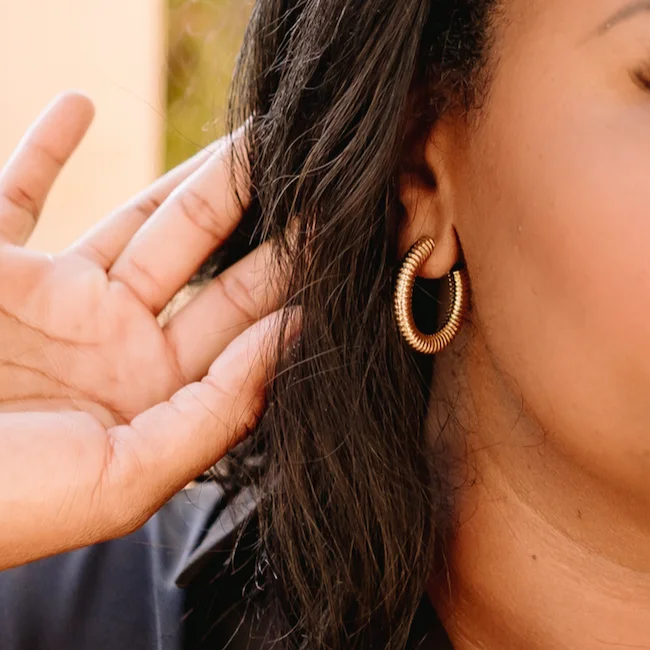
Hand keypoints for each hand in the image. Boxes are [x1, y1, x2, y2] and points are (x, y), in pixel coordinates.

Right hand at [0, 93, 296, 568]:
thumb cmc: (3, 504)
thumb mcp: (125, 477)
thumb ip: (215, 413)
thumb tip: (293, 339)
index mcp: (155, 394)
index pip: (244, 330)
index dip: (294, 286)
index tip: (342, 241)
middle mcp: (119, 341)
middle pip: (210, 265)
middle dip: (264, 220)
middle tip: (317, 175)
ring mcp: (60, 298)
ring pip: (143, 220)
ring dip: (198, 180)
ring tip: (256, 139)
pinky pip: (18, 190)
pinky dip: (43, 148)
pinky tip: (81, 103)